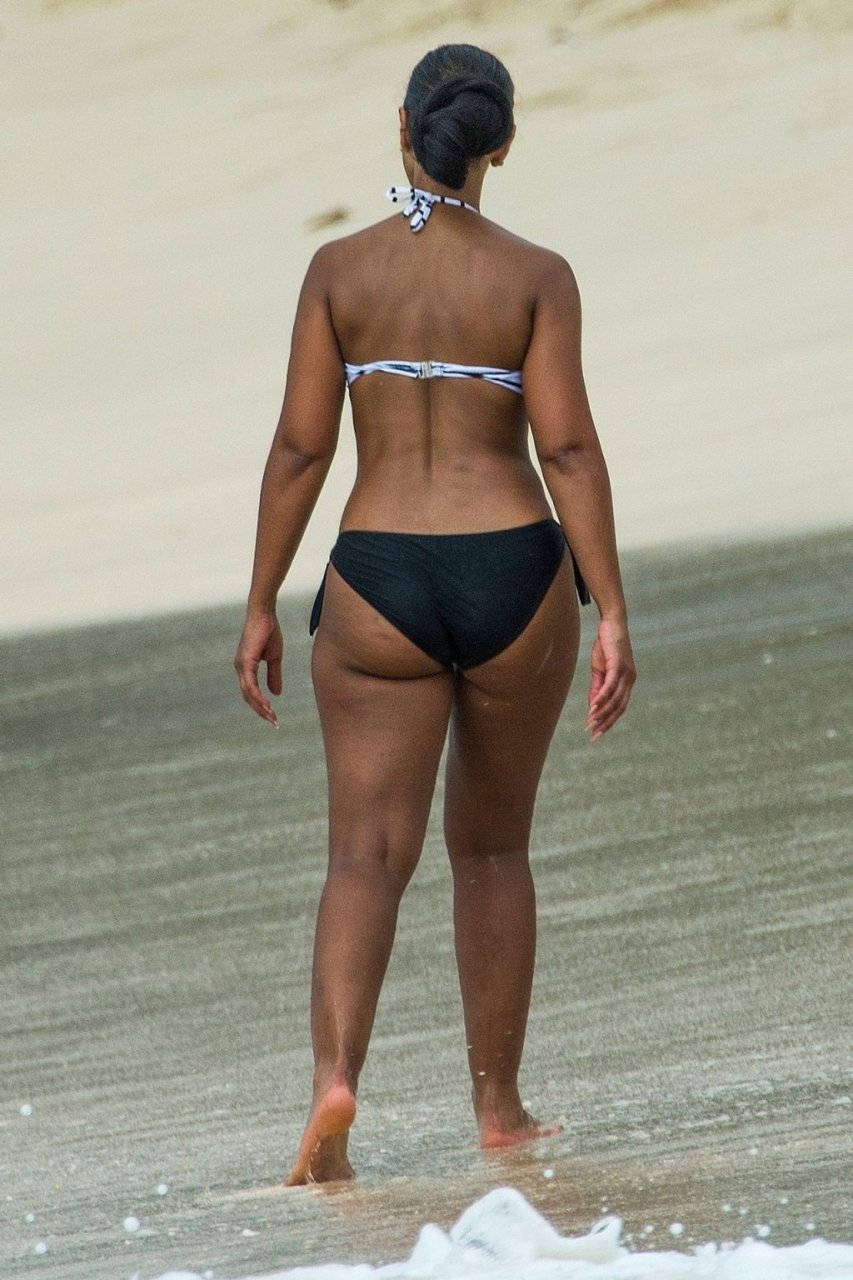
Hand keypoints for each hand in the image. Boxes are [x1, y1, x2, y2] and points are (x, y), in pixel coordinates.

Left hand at [234, 610, 282, 726]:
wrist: (264, 614)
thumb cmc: (268, 631)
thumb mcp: (274, 658)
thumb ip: (274, 675)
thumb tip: (275, 694)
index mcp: (246, 667)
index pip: (251, 692)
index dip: (261, 705)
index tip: (273, 716)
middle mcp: (240, 668)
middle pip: (248, 696)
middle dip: (261, 711)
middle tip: (274, 722)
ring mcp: (241, 665)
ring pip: (248, 693)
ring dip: (260, 707)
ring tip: (271, 717)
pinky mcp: (246, 661)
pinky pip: (250, 684)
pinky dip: (257, 696)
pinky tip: (267, 705)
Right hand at [587, 617, 635, 739]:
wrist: (612, 623)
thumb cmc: (606, 646)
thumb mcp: (599, 670)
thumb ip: (597, 688)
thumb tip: (593, 707)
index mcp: (627, 683)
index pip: (620, 708)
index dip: (609, 722)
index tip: (597, 734)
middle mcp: (630, 680)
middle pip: (619, 707)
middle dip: (606, 723)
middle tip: (594, 735)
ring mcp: (626, 673)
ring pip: (615, 699)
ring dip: (602, 712)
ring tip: (591, 722)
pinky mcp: (619, 665)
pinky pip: (611, 685)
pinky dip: (602, 697)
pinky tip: (594, 706)